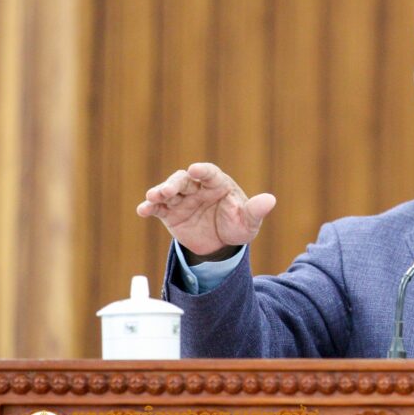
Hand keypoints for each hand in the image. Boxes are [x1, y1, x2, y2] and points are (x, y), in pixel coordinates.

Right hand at [136, 163, 275, 257]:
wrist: (221, 245)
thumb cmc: (237, 225)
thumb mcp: (248, 221)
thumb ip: (255, 210)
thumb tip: (271, 200)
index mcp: (218, 184)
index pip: (209, 174)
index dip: (202, 171)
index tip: (194, 169)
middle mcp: (198, 188)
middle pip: (183, 180)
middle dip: (174, 183)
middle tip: (167, 190)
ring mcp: (182, 200)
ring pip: (168, 191)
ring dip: (159, 192)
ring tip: (153, 197)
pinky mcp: (170, 213)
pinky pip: (158, 208)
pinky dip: (149, 207)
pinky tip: (142, 210)